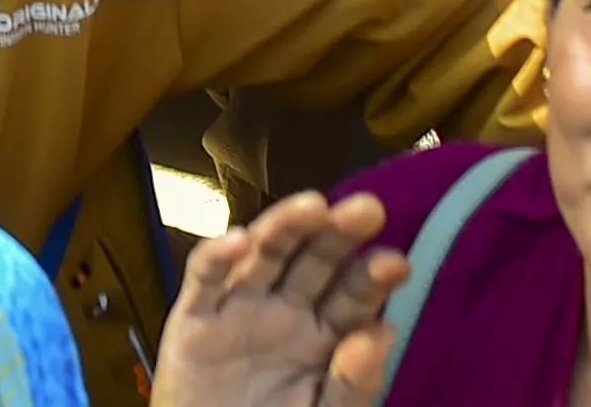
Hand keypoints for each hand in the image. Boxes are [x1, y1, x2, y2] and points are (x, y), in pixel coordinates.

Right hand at [149, 189, 404, 406]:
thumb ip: (354, 384)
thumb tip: (384, 331)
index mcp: (325, 334)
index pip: (354, 295)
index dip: (373, 276)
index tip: (396, 263)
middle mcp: (286, 311)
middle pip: (314, 261)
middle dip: (339, 234)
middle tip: (368, 209)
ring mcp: (240, 310)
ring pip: (265, 255)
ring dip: (286, 226)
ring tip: (313, 206)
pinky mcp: (194, 319)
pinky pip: (204, 279)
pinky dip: (216, 255)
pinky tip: (239, 240)